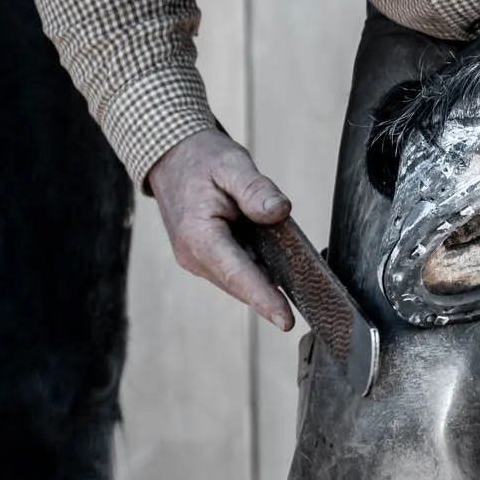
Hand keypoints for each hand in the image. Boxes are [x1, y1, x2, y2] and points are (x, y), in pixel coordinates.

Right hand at [147, 129, 295, 325]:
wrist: (171, 157)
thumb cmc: (200, 159)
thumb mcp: (231, 164)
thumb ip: (255, 189)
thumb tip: (278, 211)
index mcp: (198, 237)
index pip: (238, 276)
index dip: (264, 299)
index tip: (286, 321)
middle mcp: (194, 257)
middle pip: (243, 283)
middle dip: (273, 288)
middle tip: (308, 282)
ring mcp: (197, 261)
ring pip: (241, 279)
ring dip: (265, 274)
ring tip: (286, 254)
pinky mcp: (204, 259)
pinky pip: (236, 270)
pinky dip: (256, 266)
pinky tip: (271, 251)